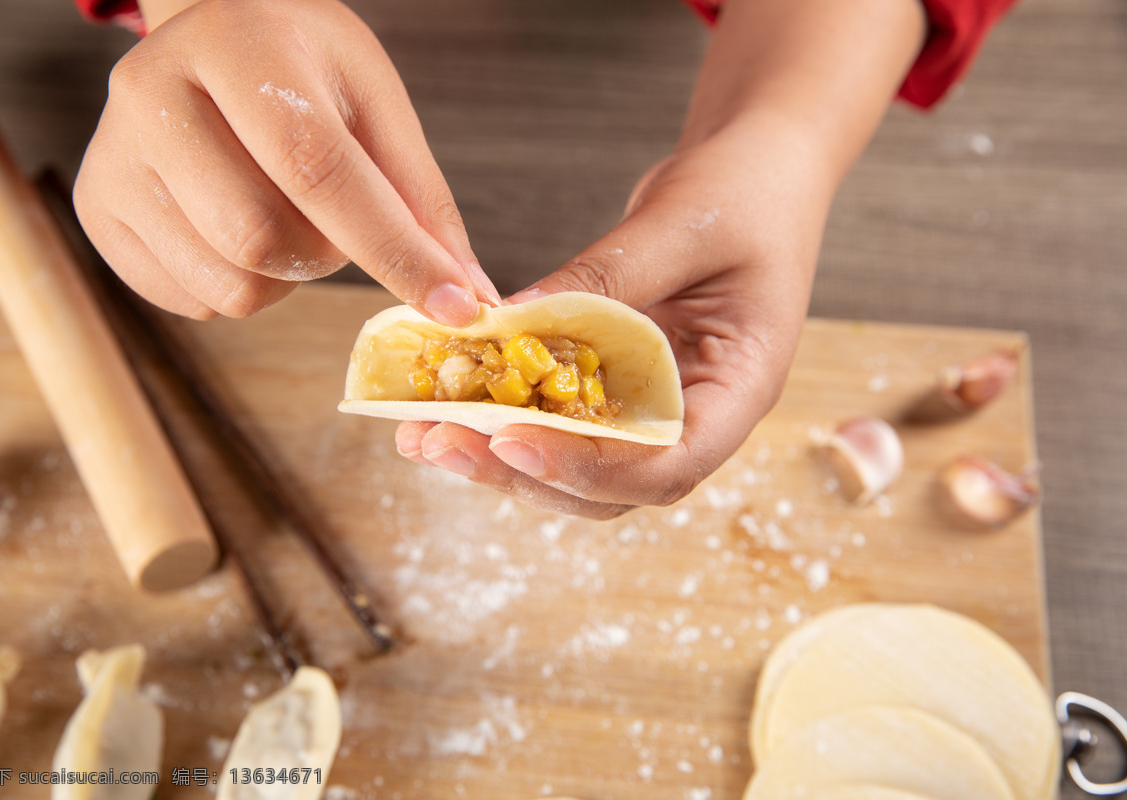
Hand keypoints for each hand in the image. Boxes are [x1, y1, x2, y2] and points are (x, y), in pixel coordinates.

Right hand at [75, 0, 496, 322]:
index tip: (453, 306)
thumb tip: (468, 294)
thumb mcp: (374, 103)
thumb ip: (422, 198)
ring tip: (282, 213)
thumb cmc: (303, 68)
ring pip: (228, 285)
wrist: (214, 35)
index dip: (391, 247)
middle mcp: (152, 92)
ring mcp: (112, 154)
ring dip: (284, 277)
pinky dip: (238, 287)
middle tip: (332, 218)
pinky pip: (192, 303)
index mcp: (237, 47)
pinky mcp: (97, 209)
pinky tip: (236, 227)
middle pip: (260, 238)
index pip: (316, 166)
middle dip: (324, 256)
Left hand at [393, 0, 923, 517]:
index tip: (512, 440)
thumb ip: (607, 278)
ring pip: (578, 464)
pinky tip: (447, 398)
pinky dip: (506, 411)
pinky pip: (562, 414)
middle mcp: (698, 413)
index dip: (589, 468)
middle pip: (611, 484)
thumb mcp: (682, 224)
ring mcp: (656, 402)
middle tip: (441, 443)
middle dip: (524, 472)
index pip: (669, 463)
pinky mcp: (618, 381)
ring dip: (501, 456)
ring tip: (424, 434)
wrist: (758, 168)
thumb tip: (509, 326)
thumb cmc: (747, 189)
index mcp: (740, 388)